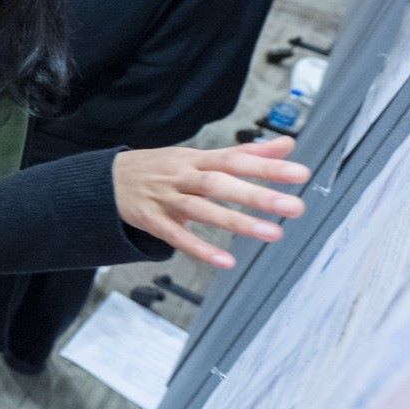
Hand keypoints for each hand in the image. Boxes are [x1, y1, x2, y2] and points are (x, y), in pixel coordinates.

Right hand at [112, 137, 310, 268]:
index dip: (267, 166)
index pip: (236, 160)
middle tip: (294, 207)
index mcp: (197, 159)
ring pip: (202, 210)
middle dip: (258, 195)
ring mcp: (166, 199)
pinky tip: (225, 262)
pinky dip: (200, 249)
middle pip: (220, 184)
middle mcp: (183, 176)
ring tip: (272, 234)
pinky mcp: (153, 221)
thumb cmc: (163, 168)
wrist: (108, 180)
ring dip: (237, 222)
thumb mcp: (199, 155)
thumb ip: (245, 153)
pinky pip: (177, 236)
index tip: (300, 174)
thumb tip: (286, 146)